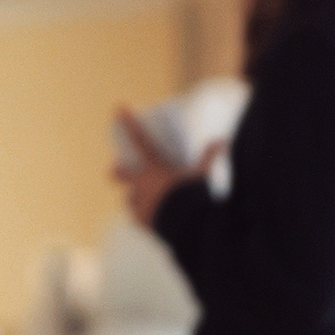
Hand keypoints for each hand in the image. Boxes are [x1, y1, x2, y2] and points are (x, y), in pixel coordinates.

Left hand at [112, 106, 221, 228]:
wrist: (189, 226)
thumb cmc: (194, 196)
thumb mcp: (203, 176)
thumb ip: (209, 158)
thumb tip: (221, 141)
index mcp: (154, 170)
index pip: (140, 142)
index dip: (130, 125)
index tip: (119, 108)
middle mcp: (141, 187)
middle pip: (122, 174)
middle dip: (118, 172)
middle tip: (113, 170)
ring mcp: (140, 206)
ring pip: (130, 200)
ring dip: (135, 199)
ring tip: (143, 201)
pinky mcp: (144, 225)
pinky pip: (139, 220)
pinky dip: (144, 218)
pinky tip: (151, 220)